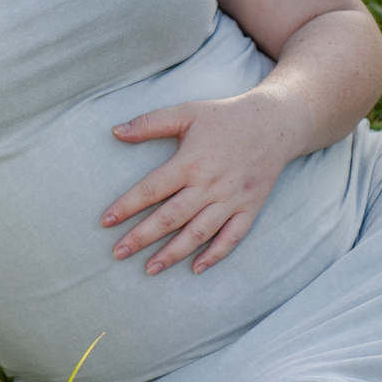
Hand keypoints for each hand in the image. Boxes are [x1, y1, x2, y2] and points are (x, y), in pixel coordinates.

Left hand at [101, 95, 297, 274]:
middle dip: (141, 237)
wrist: (275, 123)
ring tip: (150, 268)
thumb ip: (150, 123)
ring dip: (173, 253)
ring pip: (198, 233)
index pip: (151, 189)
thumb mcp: (186, 112)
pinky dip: (215, 255)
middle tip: (118, 253)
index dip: (126, 206)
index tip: (105, 222)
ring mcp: (231, 200)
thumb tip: (115, 131)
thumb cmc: (225, 117)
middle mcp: (209, 185)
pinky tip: (196, 268)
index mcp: (190, 162)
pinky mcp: (250, 209)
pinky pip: (232, 237)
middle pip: (170, 217)